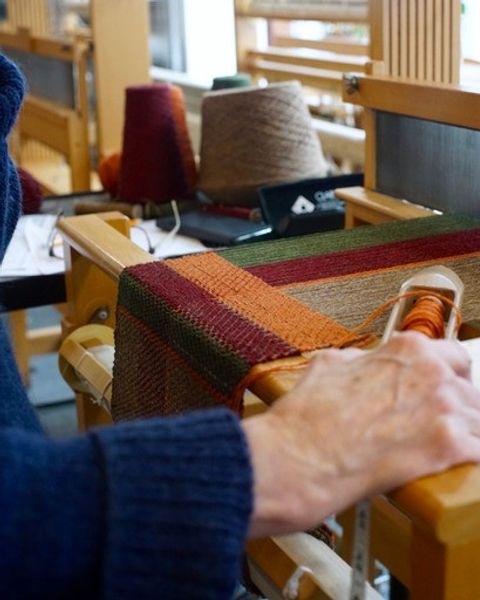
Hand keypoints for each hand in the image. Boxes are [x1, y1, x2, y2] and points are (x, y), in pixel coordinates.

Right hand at [243, 332, 479, 537]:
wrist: (302, 455)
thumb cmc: (309, 415)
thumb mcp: (330, 364)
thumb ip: (363, 359)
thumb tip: (368, 362)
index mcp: (408, 349)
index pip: (455, 356)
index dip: (450, 375)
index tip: (445, 389)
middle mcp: (432, 373)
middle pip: (469, 391)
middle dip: (456, 408)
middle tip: (438, 425)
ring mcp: (444, 409)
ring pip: (478, 422)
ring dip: (463, 435)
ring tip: (439, 449)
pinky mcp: (448, 447)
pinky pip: (478, 451)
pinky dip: (466, 459)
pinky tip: (446, 464)